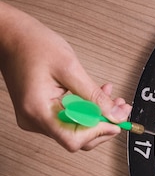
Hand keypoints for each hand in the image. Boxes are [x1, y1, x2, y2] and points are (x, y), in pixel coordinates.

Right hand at [0, 2, 130, 150]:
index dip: (98, 133)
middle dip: (102, 124)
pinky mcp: (40, 112)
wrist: (12, 36)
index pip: (73, 139)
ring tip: (112, 98)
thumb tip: (114, 115)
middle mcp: (33, 119)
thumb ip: (94, 96)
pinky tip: (97, 96)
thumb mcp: (70, 68)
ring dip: (96, 115)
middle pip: (76, 138)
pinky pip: (67, 119)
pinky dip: (86, 110)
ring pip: (74, 128)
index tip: (116, 122)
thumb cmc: (33, 46)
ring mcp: (35, 117)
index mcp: (38, 110)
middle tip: (120, 109)